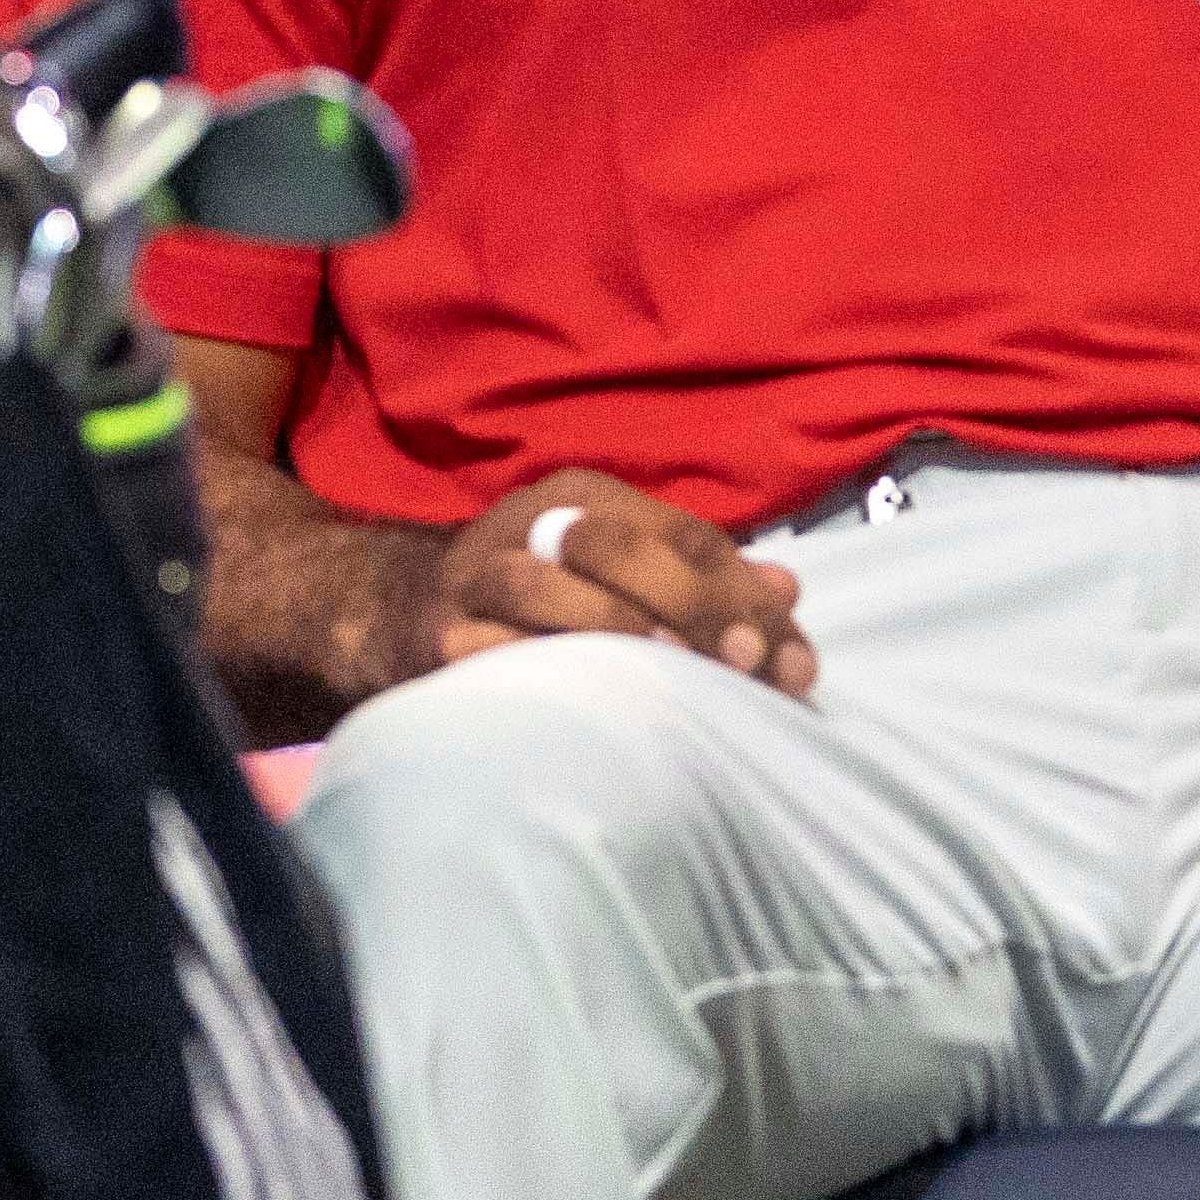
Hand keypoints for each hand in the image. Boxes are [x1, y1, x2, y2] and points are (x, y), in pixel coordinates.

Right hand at [425, 470, 816, 699]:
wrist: (406, 616)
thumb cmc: (541, 601)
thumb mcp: (625, 576)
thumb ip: (704, 583)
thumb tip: (786, 590)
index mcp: (589, 498)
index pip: (687, 535)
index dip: (746, 597)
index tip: (794, 665)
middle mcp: (532, 522)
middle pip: (619, 548)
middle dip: (691, 605)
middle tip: (743, 664)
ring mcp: (477, 576)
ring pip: (540, 587)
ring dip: (611, 627)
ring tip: (673, 675)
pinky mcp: (438, 633)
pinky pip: (483, 649)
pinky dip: (533, 669)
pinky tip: (584, 700)